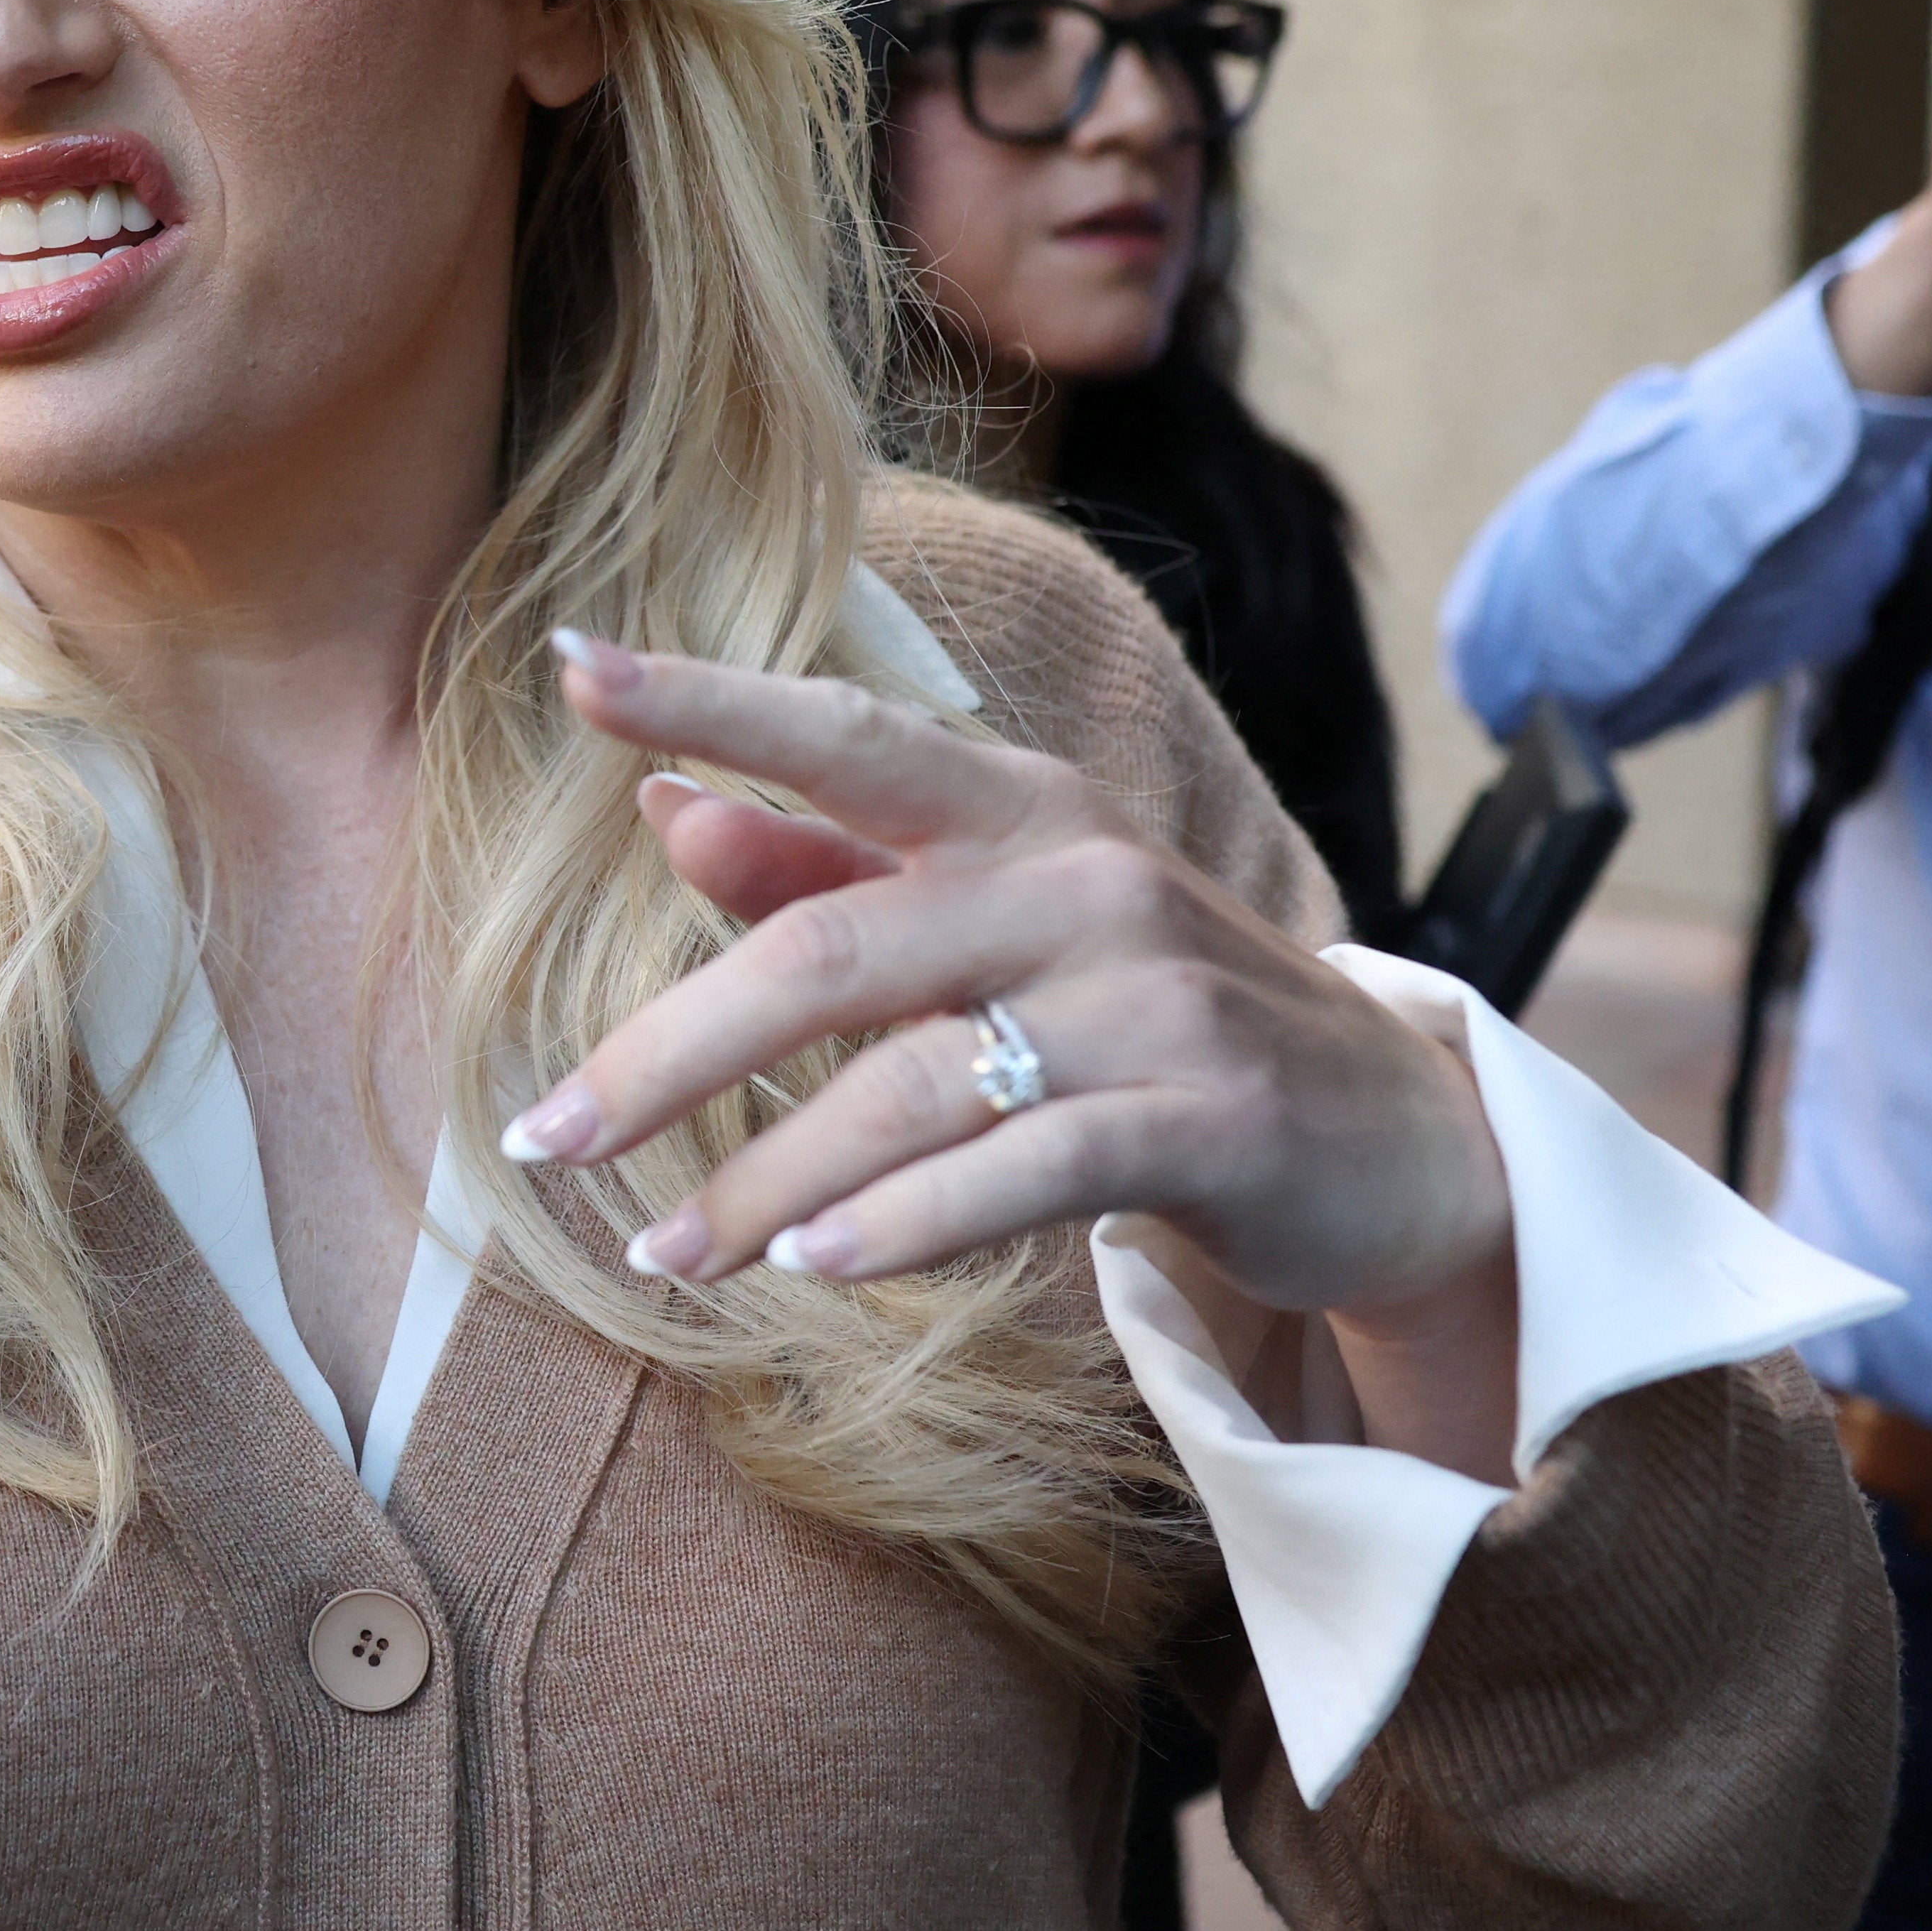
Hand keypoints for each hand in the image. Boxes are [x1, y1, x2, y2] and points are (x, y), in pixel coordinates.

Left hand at [512, 636, 1522, 1476]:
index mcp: (1019, 808)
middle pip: (831, 946)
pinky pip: (1026, 1169)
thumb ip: (831, 869)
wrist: (1390, 1137)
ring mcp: (1153, 998)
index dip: (710, 696)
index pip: (846, 731)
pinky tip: (814, 1264)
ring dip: (764, 1179)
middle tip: (541, 1139)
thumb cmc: (1147, 1018)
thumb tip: (663, 811)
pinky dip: (906, 1221)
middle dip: (666, 1050)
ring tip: (657, 1255)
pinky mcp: (1210, 1118)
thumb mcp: (991, 924)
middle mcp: (1081, 877)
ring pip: (912, 1081)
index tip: (570, 666)